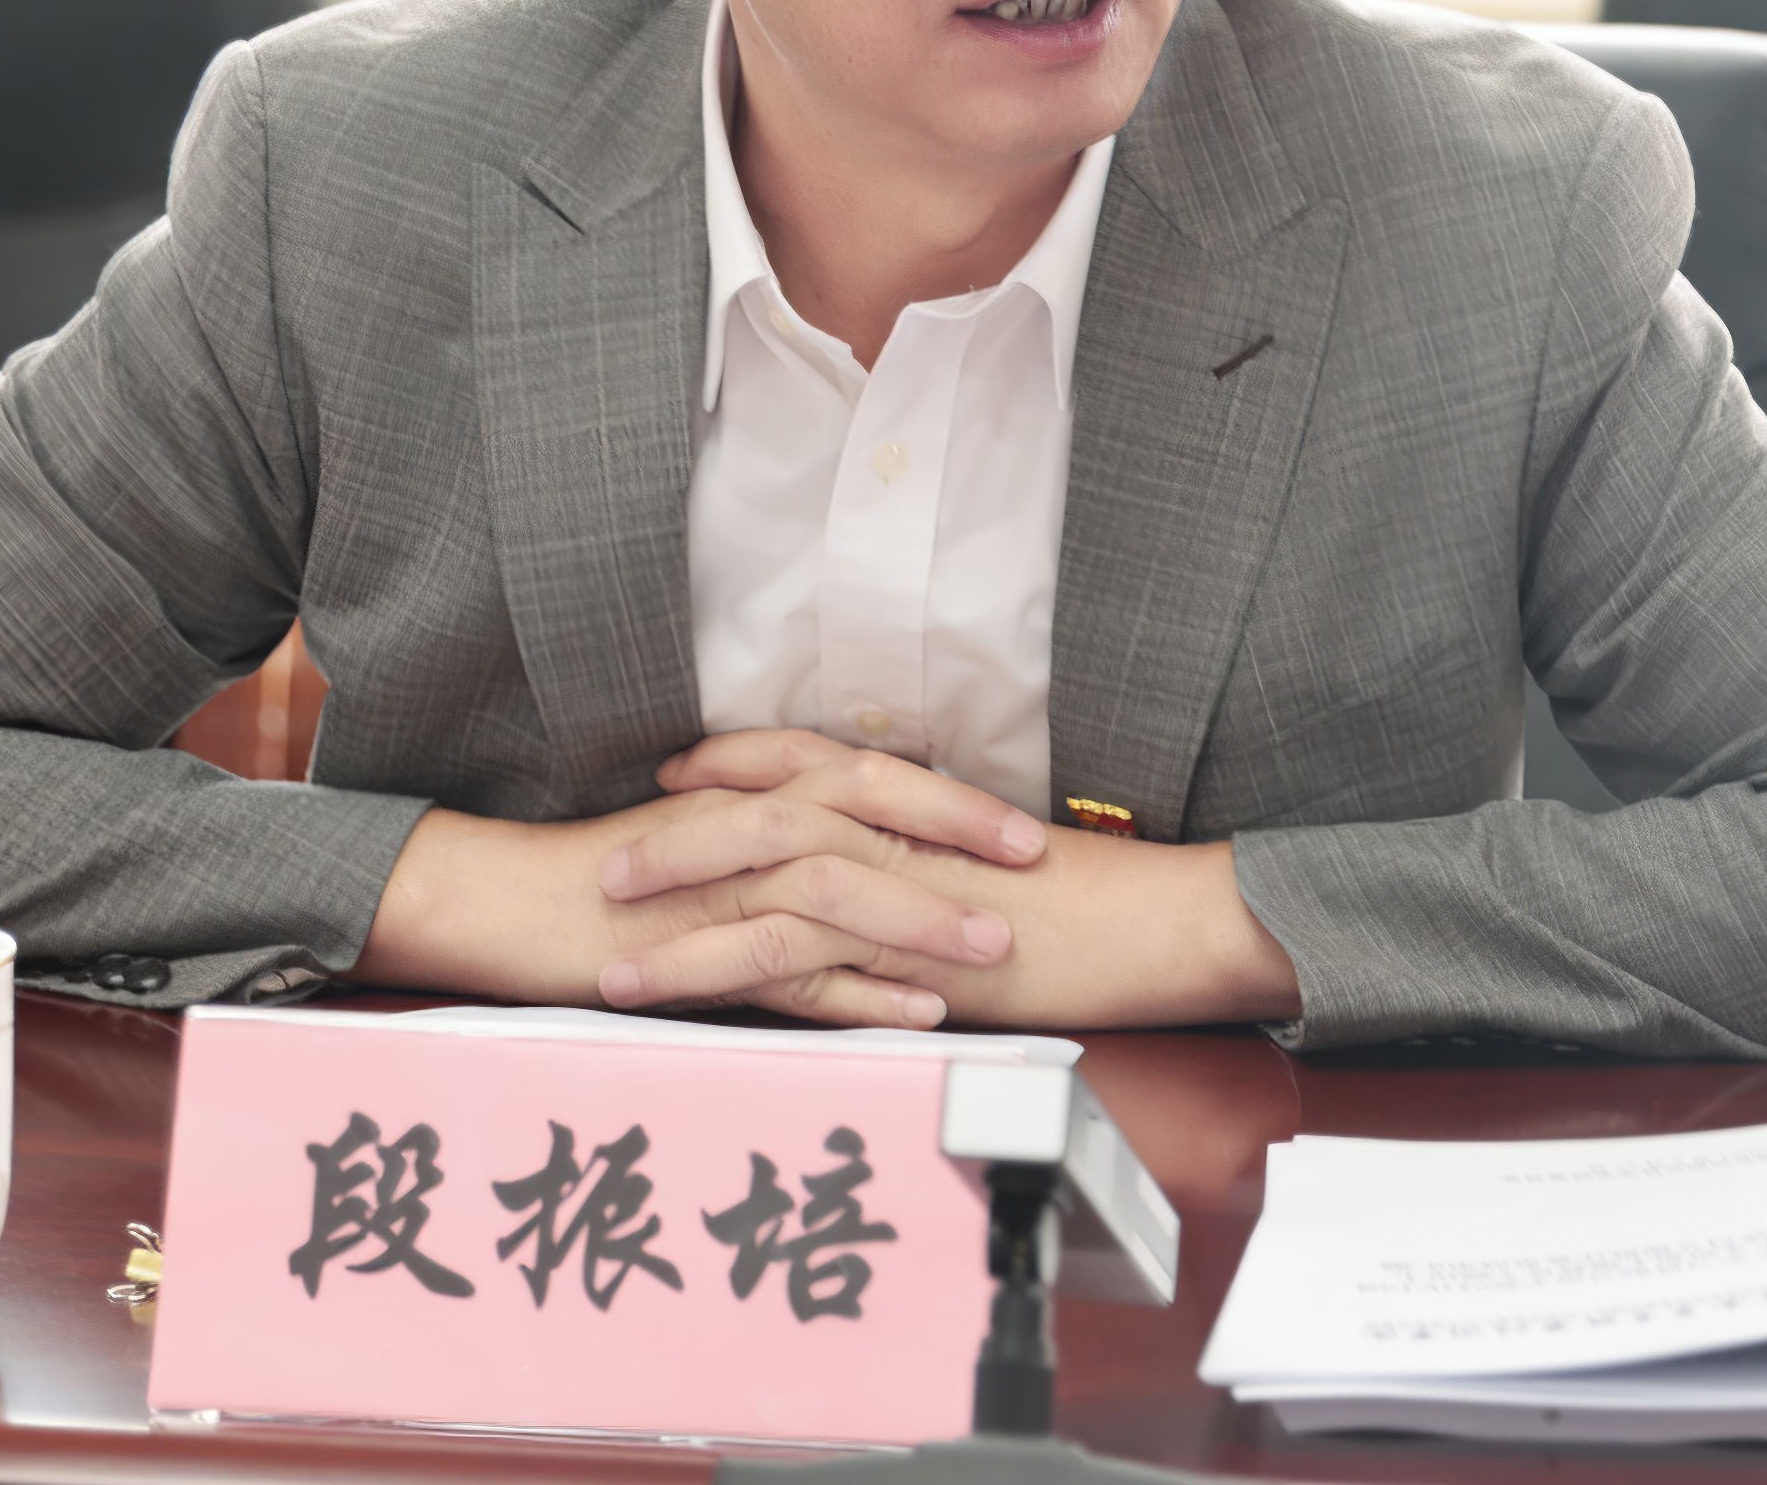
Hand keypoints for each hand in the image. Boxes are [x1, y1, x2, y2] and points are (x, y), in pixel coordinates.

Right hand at [350, 732, 1043, 1027]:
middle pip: (863, 808)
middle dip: (954, 832)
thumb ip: (769, 850)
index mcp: (744, 794)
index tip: (1017, 824)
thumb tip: (853, 868)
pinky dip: (855, 992)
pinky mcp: (689, 951)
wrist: (497, 902)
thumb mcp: (698, 850)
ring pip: (833, 887)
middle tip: (1032, 859)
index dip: (944, 797)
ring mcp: (714, 888)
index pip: (861, 776)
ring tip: (994, 946)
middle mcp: (737, 826)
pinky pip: (785, 971)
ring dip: (920, 916)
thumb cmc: (595, 881)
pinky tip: (916, 1013)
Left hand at [620, 731, 1304, 1033]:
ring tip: (610, 962)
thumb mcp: (998, 865)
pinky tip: (683, 1006)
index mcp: (915, 800)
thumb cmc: (1097, 900)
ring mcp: (898, 886)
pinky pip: (798, 956)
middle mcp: (894, 829)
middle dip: (677, 840)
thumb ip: (937, 859)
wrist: (1159, 919)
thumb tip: (902, 872)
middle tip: (606, 867)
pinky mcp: (905, 948)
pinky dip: (729, 976)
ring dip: (679, 924)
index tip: (675, 775)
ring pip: (760, 884)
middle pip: (759, 815)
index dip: (732, 764)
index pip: (804, 761)